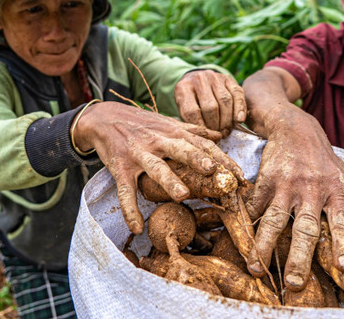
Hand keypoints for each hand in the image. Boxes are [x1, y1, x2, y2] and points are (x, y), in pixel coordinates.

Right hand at [73, 102, 242, 233]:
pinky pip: (125, 190)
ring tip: (182, 196)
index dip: (222, 159)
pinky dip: (130, 209)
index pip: (203, 145)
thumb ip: (193, 130)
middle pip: (182, 149)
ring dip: (169, 181)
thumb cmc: (141, 123)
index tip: (240, 175)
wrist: (104, 118)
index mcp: (174, 132)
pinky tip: (137, 226)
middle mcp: (159, 141)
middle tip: (214, 172)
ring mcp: (139, 154)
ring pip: (156, 168)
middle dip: (198, 160)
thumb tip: (218, 135)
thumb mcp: (167, 122)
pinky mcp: (121, 167)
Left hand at [174, 70, 245, 136]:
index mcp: (182, 88)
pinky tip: (239, 120)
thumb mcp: (182, 109)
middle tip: (218, 136)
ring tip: (226, 131)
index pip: (191, 111)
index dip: (201, 128)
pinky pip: (237, 93)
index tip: (206, 138)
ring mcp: (213, 77)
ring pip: (225, 101)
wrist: (195, 80)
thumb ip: (190, 121)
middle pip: (210, 107)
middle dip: (215, 125)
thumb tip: (204, 138)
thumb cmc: (189, 101)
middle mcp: (198, 79)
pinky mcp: (227, 78)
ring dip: (227, 120)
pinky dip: (240, 108)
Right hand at [245, 108, 343, 289]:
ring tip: (257, 268)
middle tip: (295, 282)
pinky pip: (256, 208)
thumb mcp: (338, 178)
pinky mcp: (266, 181)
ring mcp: (287, 186)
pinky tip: (243, 243)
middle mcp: (312, 190)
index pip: (342, 222)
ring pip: (275, 221)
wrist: (294, 127)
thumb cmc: (320, 159)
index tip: (343, 267)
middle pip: (306, 229)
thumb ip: (339, 207)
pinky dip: (248, 227)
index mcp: (335, 191)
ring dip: (265, 247)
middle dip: (300, 258)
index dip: (343, 245)